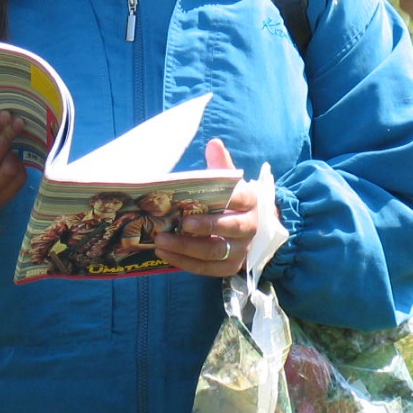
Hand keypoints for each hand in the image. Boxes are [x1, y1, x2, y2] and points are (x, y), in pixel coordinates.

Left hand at [152, 138, 258, 276]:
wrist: (246, 229)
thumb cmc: (231, 202)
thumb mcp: (230, 182)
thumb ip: (221, 165)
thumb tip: (214, 143)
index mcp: (251, 202)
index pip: (241, 198)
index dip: (226, 198)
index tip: (205, 197)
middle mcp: (250, 227)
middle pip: (229, 228)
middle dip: (205, 226)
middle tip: (181, 223)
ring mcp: (241, 250)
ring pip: (214, 251)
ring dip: (186, 247)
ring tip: (161, 240)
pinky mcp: (229, 267)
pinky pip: (206, 269)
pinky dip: (184, 262)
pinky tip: (164, 253)